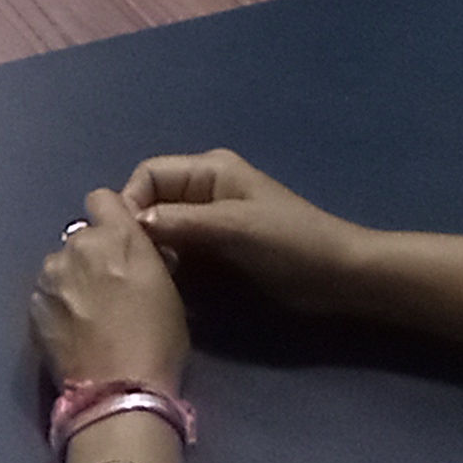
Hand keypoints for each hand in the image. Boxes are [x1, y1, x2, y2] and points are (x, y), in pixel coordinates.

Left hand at [31, 189, 189, 393]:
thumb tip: (135, 250)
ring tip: (85, 313)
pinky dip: (55, 303)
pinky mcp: (33, 303)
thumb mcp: (166, 288)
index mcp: (118, 236)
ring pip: (60, 264)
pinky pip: (45, 292)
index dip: (109, 217)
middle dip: (90, 254)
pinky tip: (69, 328)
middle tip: (105, 288)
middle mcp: (78, 245)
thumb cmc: (157, 342)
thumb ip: (144, 257)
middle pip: (80, 236)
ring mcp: (51, 274)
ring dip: (70, 278)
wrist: (118, 391)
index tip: (115, 241)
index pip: (101, 198)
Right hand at [123, 149, 370, 316]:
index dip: (130, 201)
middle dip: (137, 230)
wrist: (340, 279)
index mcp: (208, 171)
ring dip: (152, 254)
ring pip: (161, 233)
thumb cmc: (292, 244)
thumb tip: (131, 222)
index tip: (123, 240)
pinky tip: (166, 290)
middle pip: (150, 203)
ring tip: (146, 281)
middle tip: (130, 266)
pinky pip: (178, 256)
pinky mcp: (215, 255)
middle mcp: (203, 192)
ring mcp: (209, 225)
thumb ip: (182, 222)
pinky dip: (169, 270)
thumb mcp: (235, 228)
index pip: (148, 175)